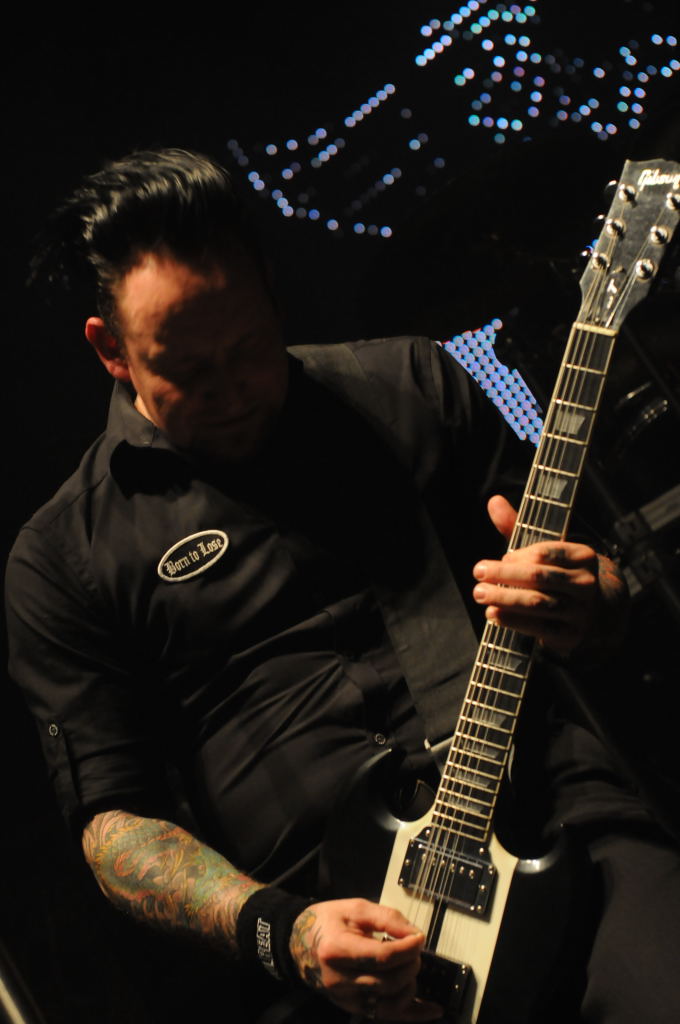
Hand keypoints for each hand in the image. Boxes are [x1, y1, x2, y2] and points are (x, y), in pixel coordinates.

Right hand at [289, 898, 442, 1019]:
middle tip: (414, 948)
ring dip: (411, 985)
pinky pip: (387, 1016)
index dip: (408, 948)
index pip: (382, 957)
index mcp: (337, 950)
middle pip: (389, 982)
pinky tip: (432, 1010)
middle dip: (411, 964)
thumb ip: (387, 918)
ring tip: (410, 966)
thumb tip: (415, 934)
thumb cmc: (328, 922)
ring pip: (391, 1004)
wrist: (299, 943)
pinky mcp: (353, 1008)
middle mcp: (339, 980)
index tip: (419, 938)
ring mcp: (346, 999)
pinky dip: (413, 1014)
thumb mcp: (356, 908)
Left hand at [471, 495, 626, 657]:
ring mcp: (580, 611)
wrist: (596, 614)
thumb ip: (517, 527)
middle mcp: (585, 583)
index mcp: (583, 556)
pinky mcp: (571, 635)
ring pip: (538, 603)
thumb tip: (493, 501)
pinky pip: (538, 627)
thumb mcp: (545, 550)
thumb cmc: (559, 574)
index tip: (500, 559)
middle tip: (478, 572)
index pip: (545, 553)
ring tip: (480, 593)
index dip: (518, 556)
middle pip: (539, 577)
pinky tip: (493, 614)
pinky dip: (513, 620)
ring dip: (504, 598)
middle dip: (504, 575)